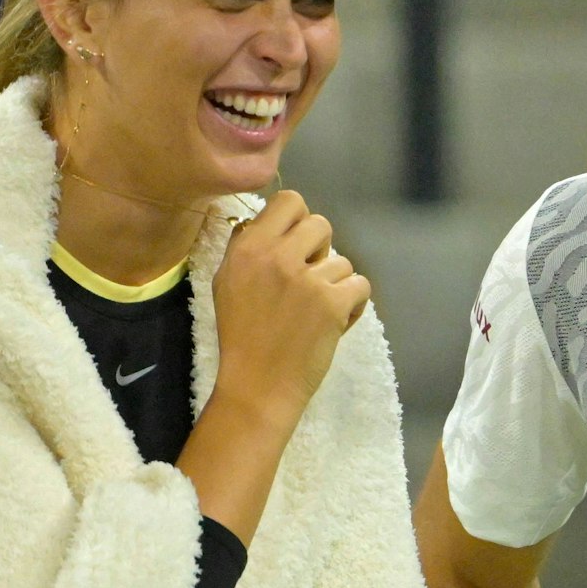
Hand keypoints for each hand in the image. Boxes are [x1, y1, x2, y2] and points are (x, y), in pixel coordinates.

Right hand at [210, 190, 369, 422]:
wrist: (257, 386)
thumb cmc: (241, 337)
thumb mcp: (226, 283)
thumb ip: (245, 247)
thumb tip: (261, 220)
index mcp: (248, 248)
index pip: (289, 200)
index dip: (298, 220)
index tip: (296, 244)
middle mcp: (277, 256)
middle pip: (321, 224)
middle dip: (320, 250)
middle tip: (308, 279)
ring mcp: (307, 279)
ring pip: (343, 261)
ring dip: (335, 284)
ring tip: (315, 312)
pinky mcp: (333, 303)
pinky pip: (360, 285)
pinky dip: (354, 305)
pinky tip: (335, 321)